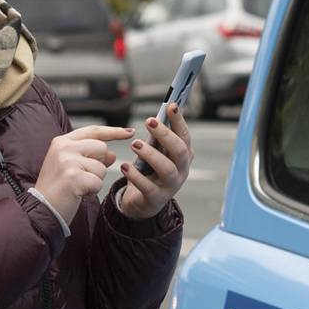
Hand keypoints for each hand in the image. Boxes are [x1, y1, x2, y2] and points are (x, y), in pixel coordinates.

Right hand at [32, 124, 131, 219]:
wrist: (41, 208)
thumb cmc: (57, 189)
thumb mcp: (72, 167)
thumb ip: (91, 158)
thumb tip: (112, 154)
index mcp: (62, 142)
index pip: (93, 131)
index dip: (113, 131)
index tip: (129, 132)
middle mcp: (64, 147)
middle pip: (101, 148)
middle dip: (99, 165)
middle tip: (81, 177)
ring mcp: (67, 161)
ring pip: (101, 167)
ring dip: (95, 180)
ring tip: (77, 186)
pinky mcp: (73, 177)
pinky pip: (98, 182)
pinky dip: (92, 191)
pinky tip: (78, 193)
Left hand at [116, 103, 191, 220]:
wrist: (143, 202)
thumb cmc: (150, 171)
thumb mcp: (156, 152)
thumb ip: (158, 138)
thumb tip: (157, 115)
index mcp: (183, 156)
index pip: (185, 136)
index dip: (179, 121)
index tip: (171, 106)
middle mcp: (181, 170)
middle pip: (179, 150)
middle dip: (165, 134)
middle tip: (148, 121)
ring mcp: (170, 186)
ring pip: (166, 168)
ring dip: (150, 154)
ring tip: (134, 144)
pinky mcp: (156, 198)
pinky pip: (147, 187)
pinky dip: (135, 175)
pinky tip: (124, 166)